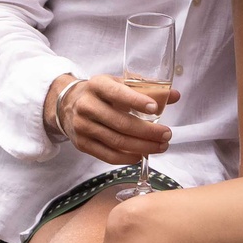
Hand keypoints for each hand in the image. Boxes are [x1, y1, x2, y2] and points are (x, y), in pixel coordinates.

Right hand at [52, 73, 173, 164]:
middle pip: (121, 123)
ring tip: (161, 146)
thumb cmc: (102, 94)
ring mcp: (83, 126)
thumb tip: (174, 95)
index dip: (136, 101)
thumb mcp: (120, 84)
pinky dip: (127, 158)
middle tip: (167, 134)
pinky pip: (108, 155)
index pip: (117, 93)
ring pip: (117, 142)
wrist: (68, 105)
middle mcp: (87, 105)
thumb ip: (147, 89)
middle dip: (148, 131)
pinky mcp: (82, 144)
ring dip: (143, 147)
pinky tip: (142, 155)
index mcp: (97, 85)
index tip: (155, 109)